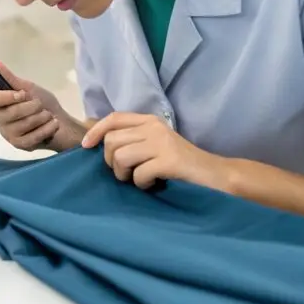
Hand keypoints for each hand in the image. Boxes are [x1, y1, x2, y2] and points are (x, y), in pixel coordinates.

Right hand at [0, 63, 85, 152]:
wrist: (63, 123)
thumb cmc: (45, 104)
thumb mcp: (29, 88)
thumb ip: (11, 78)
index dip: (3, 97)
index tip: (22, 94)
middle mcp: (0, 119)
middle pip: (5, 113)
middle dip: (29, 107)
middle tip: (41, 105)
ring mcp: (9, 134)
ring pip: (19, 126)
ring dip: (39, 118)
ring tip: (48, 115)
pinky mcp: (20, 145)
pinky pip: (30, 138)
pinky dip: (45, 129)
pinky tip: (53, 124)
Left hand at [82, 112, 230, 190]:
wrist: (217, 177)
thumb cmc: (183, 166)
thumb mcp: (156, 146)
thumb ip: (134, 141)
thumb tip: (100, 147)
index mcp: (150, 121)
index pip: (113, 118)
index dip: (95, 132)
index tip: (86, 147)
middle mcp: (154, 127)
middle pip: (112, 141)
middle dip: (111, 162)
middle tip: (126, 174)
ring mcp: (162, 142)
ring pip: (120, 157)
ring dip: (125, 176)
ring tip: (140, 180)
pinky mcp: (169, 160)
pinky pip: (138, 174)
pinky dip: (142, 184)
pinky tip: (155, 185)